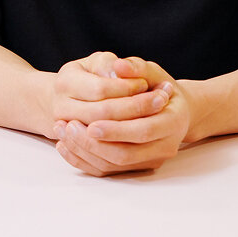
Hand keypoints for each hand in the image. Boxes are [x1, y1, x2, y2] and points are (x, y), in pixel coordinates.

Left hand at [54, 56, 192, 176]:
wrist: (172, 109)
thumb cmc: (159, 86)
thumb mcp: (152, 71)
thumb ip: (136, 67)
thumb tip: (118, 66)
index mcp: (174, 120)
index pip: (143, 130)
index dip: (116, 128)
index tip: (90, 122)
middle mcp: (167, 145)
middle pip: (126, 154)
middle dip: (95, 143)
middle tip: (69, 126)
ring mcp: (152, 159)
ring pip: (114, 165)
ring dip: (85, 151)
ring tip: (62, 132)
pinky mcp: (137, 167)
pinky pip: (108, 171)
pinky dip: (84, 160)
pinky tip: (65, 145)